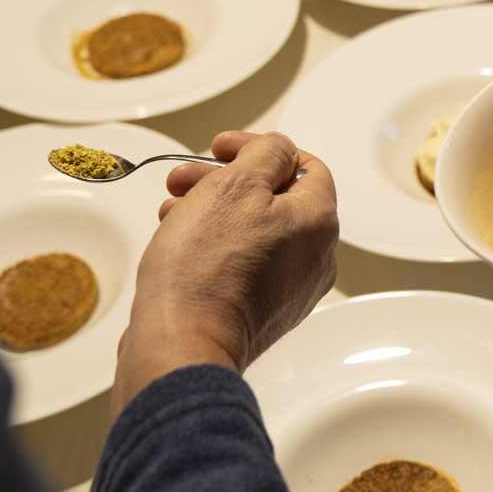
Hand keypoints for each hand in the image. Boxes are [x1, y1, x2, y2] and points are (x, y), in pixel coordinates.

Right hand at [111, 130, 338, 416]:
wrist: (181, 343)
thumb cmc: (205, 271)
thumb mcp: (235, 184)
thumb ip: (266, 154)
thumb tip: (278, 150)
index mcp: (318, 222)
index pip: (305, 165)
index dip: (259, 149)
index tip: (222, 148)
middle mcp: (315, 258)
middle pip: (275, 198)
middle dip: (225, 180)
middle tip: (186, 179)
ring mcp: (291, 289)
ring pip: (255, 230)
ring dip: (213, 210)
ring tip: (173, 211)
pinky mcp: (263, 312)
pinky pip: (245, 263)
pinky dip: (216, 245)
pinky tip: (181, 244)